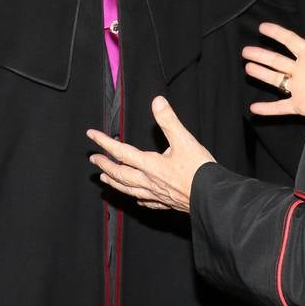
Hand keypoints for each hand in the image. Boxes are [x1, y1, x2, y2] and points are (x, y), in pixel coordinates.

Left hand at [86, 96, 213, 213]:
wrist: (213, 198)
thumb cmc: (200, 171)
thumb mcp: (185, 140)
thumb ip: (169, 121)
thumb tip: (157, 102)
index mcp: (151, 165)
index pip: (121, 152)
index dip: (105, 143)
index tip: (91, 135)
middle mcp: (150, 181)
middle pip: (121, 173)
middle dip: (105, 165)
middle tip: (93, 159)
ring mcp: (157, 194)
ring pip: (129, 189)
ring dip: (115, 182)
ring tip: (105, 179)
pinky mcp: (167, 203)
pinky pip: (147, 202)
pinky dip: (138, 198)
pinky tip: (137, 199)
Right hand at [243, 4, 304, 119]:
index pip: (290, 41)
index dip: (276, 33)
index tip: (262, 26)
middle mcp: (303, 71)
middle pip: (277, 60)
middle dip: (261, 55)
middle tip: (245, 51)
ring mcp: (301, 88)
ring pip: (276, 80)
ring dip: (261, 74)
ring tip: (247, 67)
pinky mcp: (301, 106)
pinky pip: (280, 107)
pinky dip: (267, 109)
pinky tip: (254, 108)